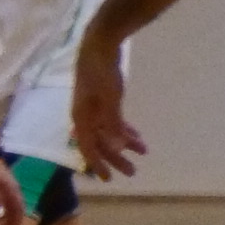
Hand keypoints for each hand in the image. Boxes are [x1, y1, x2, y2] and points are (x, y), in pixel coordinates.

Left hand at [0, 156, 27, 224]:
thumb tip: (0, 214)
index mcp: (13, 191)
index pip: (19, 210)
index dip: (17, 222)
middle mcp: (16, 191)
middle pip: (19, 209)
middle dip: (16, 222)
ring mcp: (13, 188)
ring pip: (16, 206)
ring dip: (13, 217)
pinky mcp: (9, 187)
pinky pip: (12, 201)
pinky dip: (10, 210)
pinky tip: (5, 215)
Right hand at [73, 38, 145, 180]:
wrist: (98, 45)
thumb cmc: (101, 72)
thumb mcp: (110, 99)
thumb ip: (113, 124)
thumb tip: (117, 148)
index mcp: (81, 119)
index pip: (88, 148)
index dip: (98, 164)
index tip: (108, 179)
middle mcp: (85, 117)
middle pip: (99, 143)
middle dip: (115, 158)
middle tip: (132, 171)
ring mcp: (93, 108)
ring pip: (107, 132)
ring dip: (124, 143)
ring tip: (143, 152)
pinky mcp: (102, 100)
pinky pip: (111, 121)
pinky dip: (123, 129)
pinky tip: (136, 135)